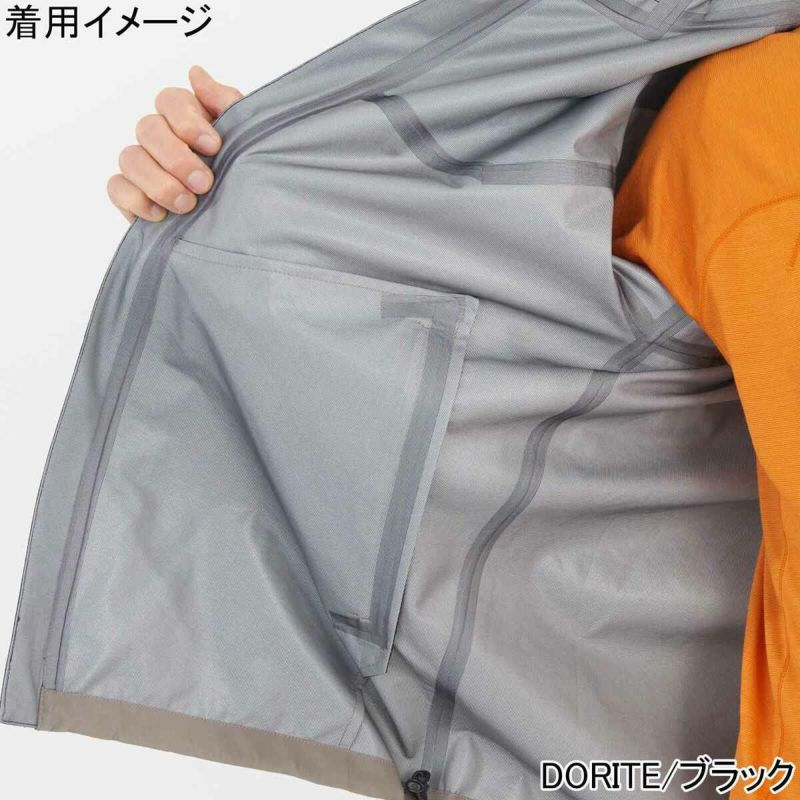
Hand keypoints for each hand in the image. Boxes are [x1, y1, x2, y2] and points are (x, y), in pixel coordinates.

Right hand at [108, 66, 242, 222]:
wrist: (245, 221)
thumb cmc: (243, 174)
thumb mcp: (245, 139)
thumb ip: (226, 104)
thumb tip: (196, 73)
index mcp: (185, 118)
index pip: (171, 100)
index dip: (188, 121)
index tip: (214, 146)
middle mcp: (159, 136)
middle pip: (147, 128)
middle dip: (176, 158)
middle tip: (204, 184)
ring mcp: (142, 164)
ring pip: (130, 158)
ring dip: (158, 182)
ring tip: (187, 205)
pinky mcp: (131, 194)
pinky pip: (117, 187)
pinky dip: (136, 200)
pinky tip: (161, 215)